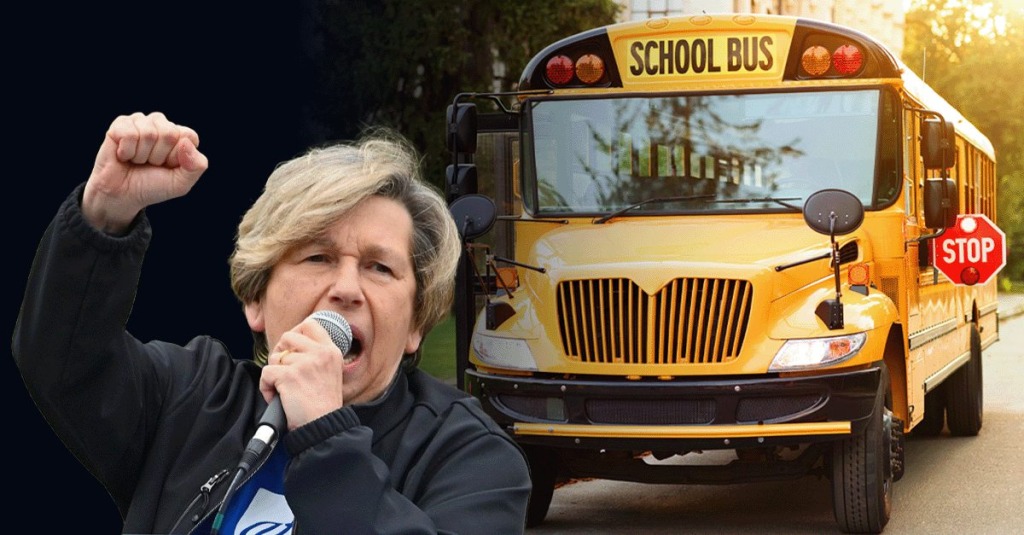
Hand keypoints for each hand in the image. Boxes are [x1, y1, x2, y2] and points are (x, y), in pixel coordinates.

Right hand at [82, 112, 208, 233]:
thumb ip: (196, 166)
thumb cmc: (152, 187)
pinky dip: (126, 151)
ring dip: (141, 155)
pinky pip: (129, 134)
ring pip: (148, 133)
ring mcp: (141, 122)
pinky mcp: (120, 124)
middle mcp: (161, 125)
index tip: (168, 166)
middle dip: (159, 156)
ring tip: (137, 160)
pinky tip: (124, 155)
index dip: (177, 156)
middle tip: (150, 163)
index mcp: (180, 136)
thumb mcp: (181, 183)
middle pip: (169, 133)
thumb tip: (186, 143)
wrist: (122, 195)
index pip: (189, 136)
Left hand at [260, 317, 346, 429]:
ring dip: (274, 375)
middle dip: (280, 353)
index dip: (296, 332)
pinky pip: (266, 373)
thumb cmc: (323, 405)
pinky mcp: (289, 376)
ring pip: (274, 357)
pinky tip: (276, 396)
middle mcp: (320, 353)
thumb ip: (316, 355)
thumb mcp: (330, 372)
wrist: (323, 426)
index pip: (310, 324)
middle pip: (287, 336)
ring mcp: (304, 363)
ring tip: (284, 389)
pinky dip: (266, 387)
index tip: (292, 347)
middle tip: (284, 371)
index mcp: (331, 351)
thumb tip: (290, 345)